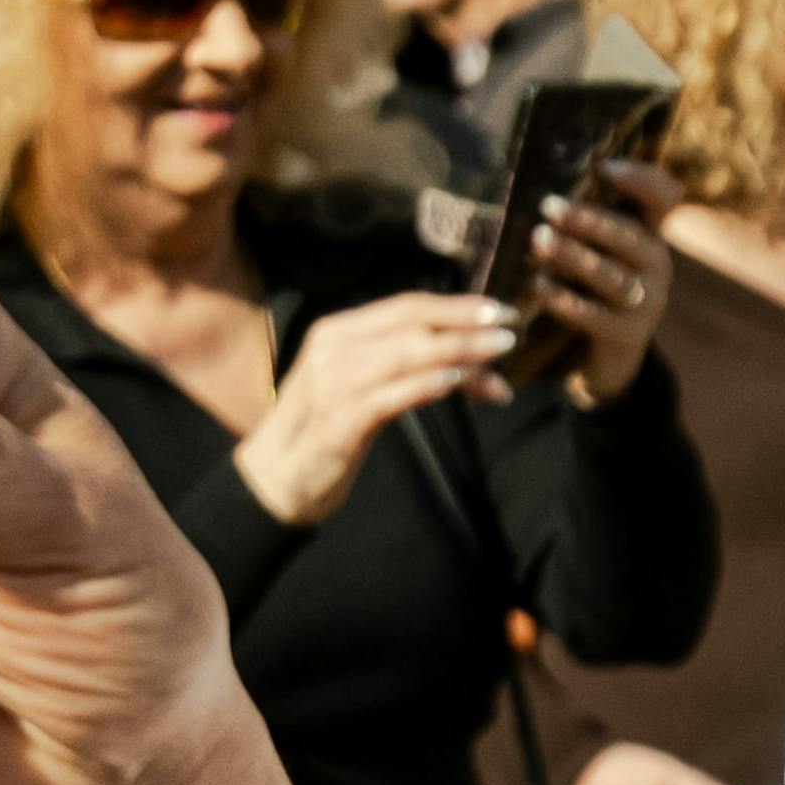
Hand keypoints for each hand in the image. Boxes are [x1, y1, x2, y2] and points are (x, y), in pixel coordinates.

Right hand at [230, 292, 527, 525]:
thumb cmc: (325, 429)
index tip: (500, 309)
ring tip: (500, 353)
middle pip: (411, 324)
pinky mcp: (338, 424)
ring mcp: (333, 385)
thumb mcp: (361, 385)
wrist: (273, 479)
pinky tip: (458, 382)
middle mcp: (332, 349)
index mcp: (337, 332)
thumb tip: (464, 357)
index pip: (406, 306)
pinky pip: (390, 396)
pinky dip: (426, 385)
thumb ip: (401, 365)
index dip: (456, 305)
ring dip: (459, 351)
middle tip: (511, 328)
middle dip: (466, 323)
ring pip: (406, 354)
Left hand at [525, 182, 673, 408]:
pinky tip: (538, 285)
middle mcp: (658, 267)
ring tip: (539, 241)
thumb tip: (545, 189)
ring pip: (613, 276)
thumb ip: (583, 223)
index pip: (665, 198)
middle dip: (589, 221)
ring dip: (574, 256)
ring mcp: (648, 304)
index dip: (642, 179)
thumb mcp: (597, 252)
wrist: (609, 357)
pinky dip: (564, 299)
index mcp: (652, 237)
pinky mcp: (627, 336)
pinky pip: (594, 315)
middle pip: (631, 237)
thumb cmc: (594, 290)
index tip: (605, 169)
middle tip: (549, 207)